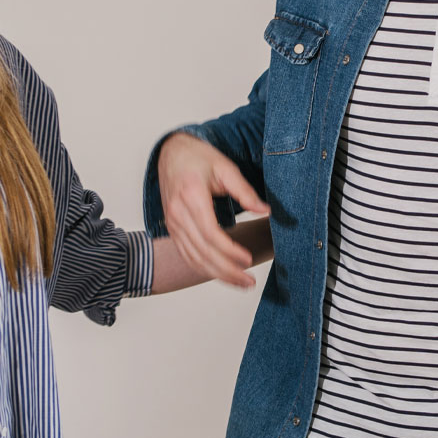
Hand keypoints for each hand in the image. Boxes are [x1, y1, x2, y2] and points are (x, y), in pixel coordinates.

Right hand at [158, 132, 270, 288]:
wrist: (171, 153)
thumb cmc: (199, 158)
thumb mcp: (225, 168)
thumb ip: (245, 191)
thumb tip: (266, 210)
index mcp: (191, 195)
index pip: (210, 232)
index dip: (229, 250)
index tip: (248, 259)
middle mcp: (178, 213)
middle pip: (202, 251)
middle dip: (227, 270)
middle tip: (250, 281)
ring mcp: (172, 224)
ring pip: (193, 258)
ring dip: (217, 275)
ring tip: (241, 283)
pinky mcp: (172, 230)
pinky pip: (187, 255)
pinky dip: (204, 269)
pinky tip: (222, 275)